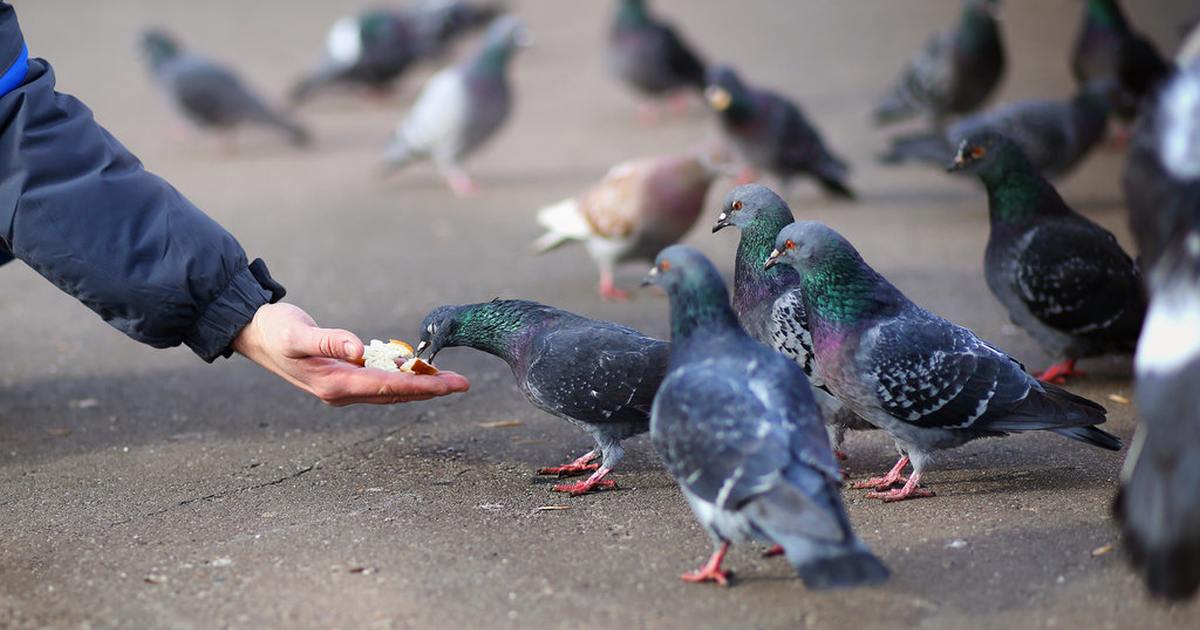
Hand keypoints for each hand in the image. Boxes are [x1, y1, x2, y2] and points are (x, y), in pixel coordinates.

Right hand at [232, 302, 469, 405]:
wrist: (254, 334)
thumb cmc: (275, 331)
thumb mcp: (297, 332)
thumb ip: (328, 340)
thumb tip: (358, 349)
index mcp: (335, 385)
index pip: (389, 388)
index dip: (422, 386)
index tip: (450, 384)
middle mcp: (342, 392)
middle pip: (396, 395)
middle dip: (430, 390)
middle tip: (463, 384)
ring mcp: (342, 388)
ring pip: (390, 391)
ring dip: (419, 386)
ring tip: (448, 379)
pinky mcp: (343, 378)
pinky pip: (380, 383)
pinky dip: (401, 378)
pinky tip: (417, 370)